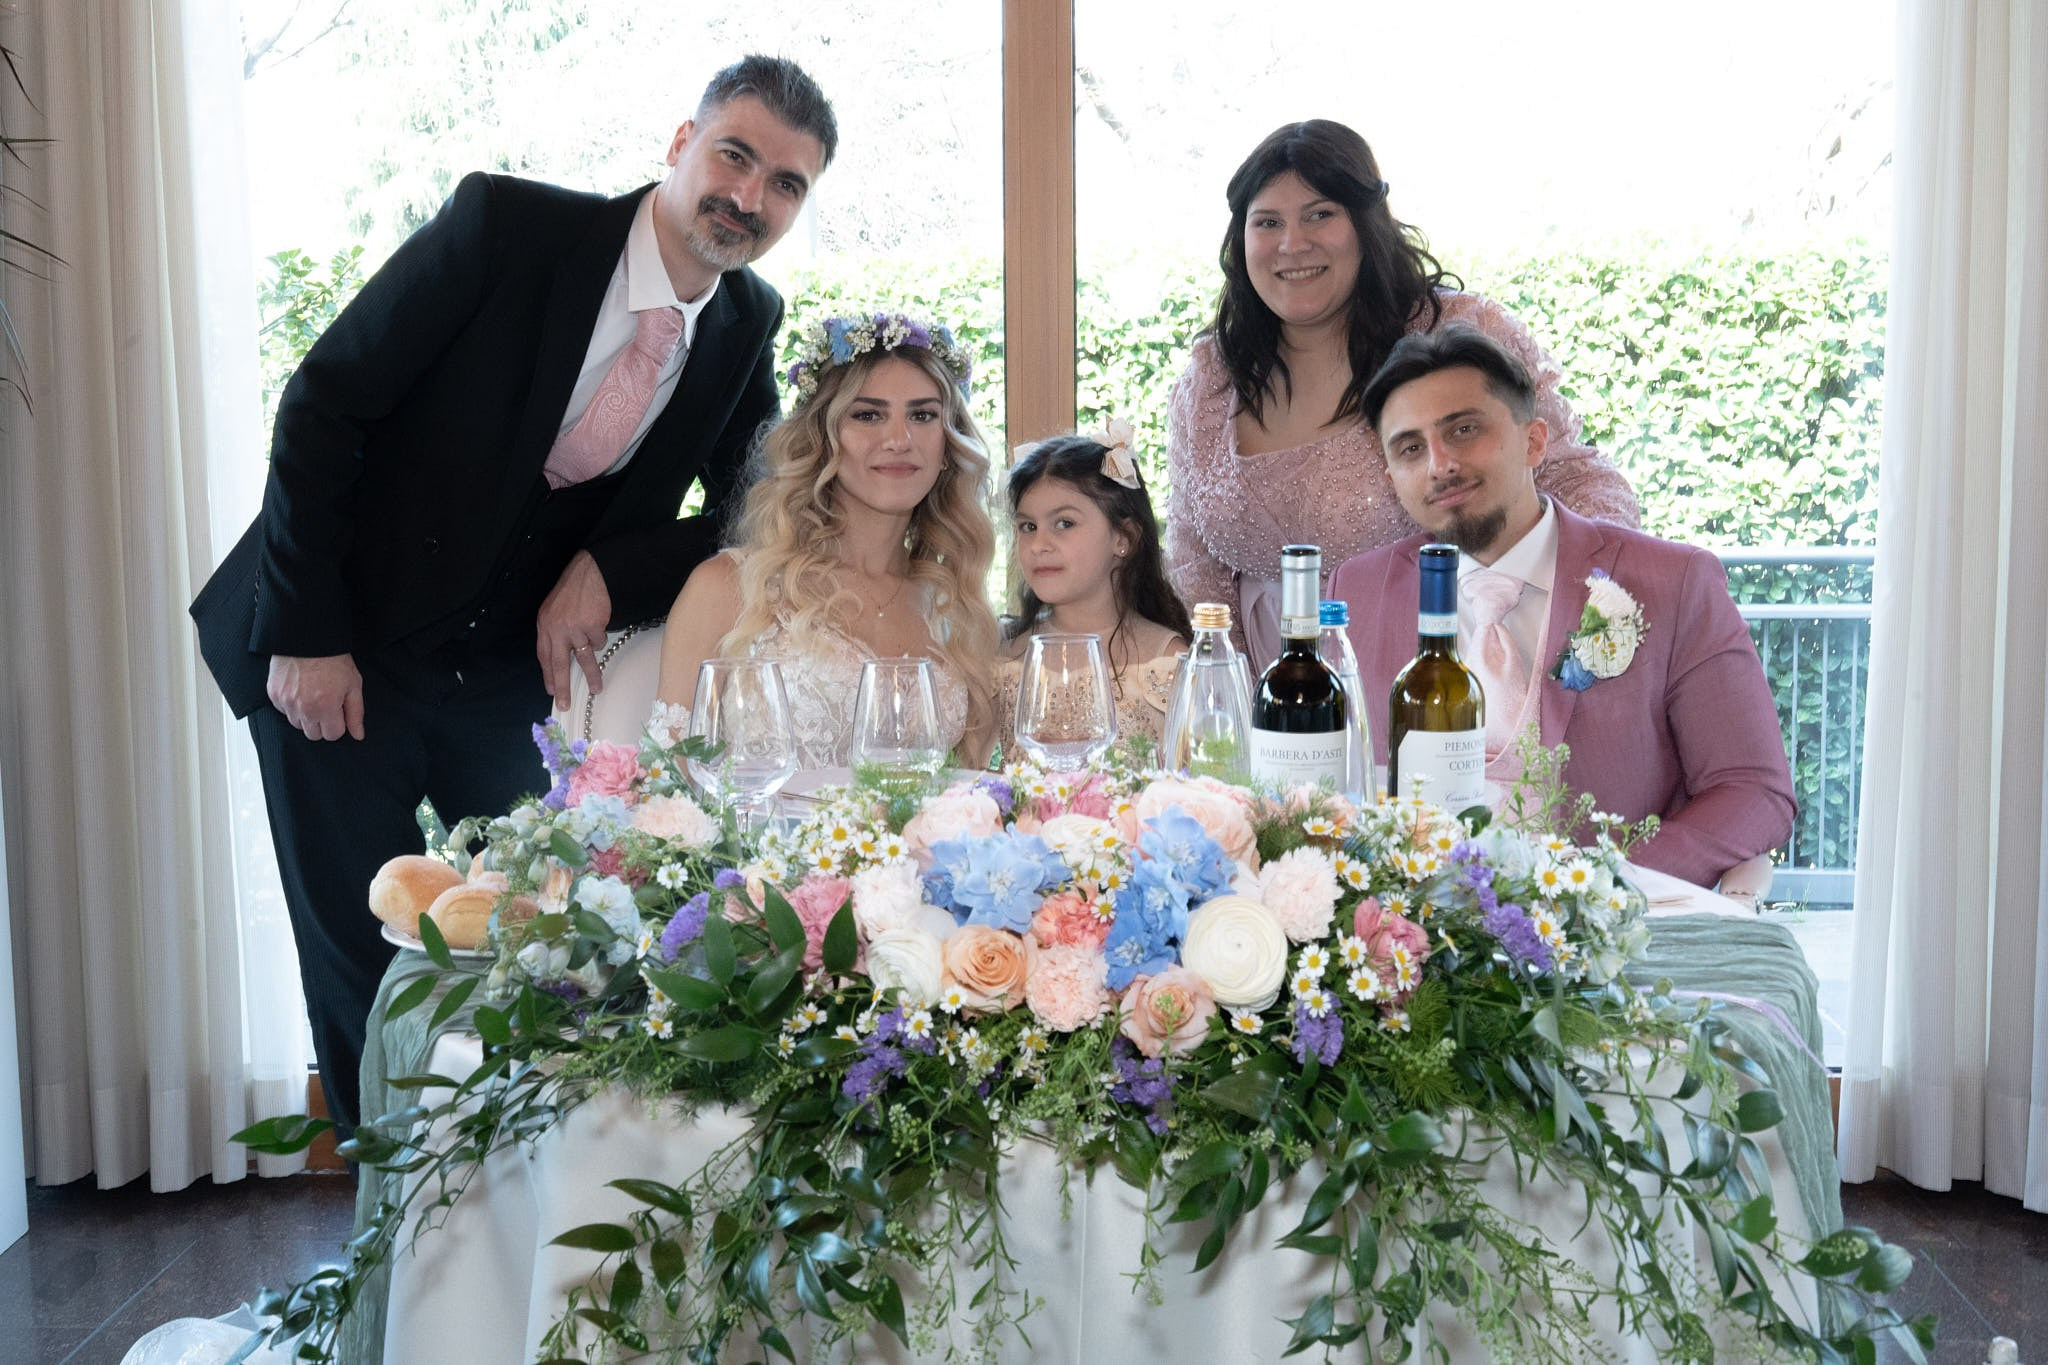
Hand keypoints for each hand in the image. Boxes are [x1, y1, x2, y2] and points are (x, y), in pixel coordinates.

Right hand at [267, 653, 365, 740]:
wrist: (308, 639)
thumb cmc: (334, 660)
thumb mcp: (353, 685)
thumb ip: (355, 713)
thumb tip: (358, 735)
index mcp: (325, 708)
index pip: (332, 735)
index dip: (339, 724)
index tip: (339, 710)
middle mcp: (303, 708)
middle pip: (313, 735)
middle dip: (322, 724)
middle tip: (327, 705)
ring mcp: (285, 702)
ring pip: (297, 724)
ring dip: (306, 716)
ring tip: (313, 696)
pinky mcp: (273, 694)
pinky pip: (284, 711)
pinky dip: (292, 706)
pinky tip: (300, 691)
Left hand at [537, 550, 612, 710]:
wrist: (588, 573)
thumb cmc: (572, 591)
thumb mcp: (553, 610)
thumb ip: (553, 632)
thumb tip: (559, 657)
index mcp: (545, 625)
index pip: (544, 656)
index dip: (548, 675)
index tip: (552, 691)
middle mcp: (557, 628)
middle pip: (559, 664)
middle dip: (562, 686)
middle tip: (564, 703)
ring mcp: (575, 628)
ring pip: (584, 657)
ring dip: (592, 675)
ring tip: (596, 688)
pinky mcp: (593, 625)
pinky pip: (598, 642)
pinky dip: (600, 639)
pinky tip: (599, 628)